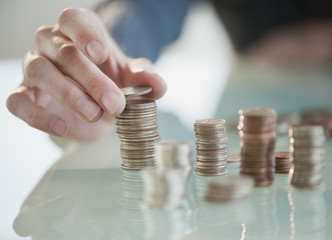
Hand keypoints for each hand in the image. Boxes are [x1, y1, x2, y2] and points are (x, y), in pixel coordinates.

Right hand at [6, 8, 166, 140]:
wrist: (93, 104)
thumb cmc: (109, 83)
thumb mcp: (130, 79)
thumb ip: (144, 79)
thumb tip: (159, 86)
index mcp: (79, 32)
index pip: (73, 19)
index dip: (85, 34)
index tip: (101, 55)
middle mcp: (52, 45)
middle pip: (63, 52)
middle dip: (91, 80)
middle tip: (115, 104)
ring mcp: (35, 69)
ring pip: (39, 71)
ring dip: (68, 95)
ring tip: (94, 114)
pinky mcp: (24, 95)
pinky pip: (18, 102)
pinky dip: (38, 115)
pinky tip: (63, 127)